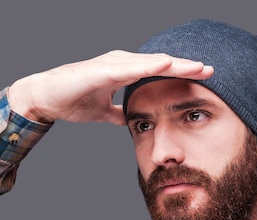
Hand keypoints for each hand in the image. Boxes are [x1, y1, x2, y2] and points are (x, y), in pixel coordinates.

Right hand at [7, 50, 212, 124]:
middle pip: (159, 64)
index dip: (181, 75)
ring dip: (173, 64)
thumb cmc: (72, 99)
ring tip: (196, 66)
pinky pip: (127, 68)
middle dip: (185, 67)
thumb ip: (117, 112)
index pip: (158, 73)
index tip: (203, 80)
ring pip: (148, 62)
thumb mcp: (103, 110)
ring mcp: (110, 65)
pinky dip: (146, 66)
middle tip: (211, 69)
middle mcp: (120, 64)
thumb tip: (131, 120)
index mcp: (123, 72)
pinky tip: (164, 65)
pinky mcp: (99, 70)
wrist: (44, 97)